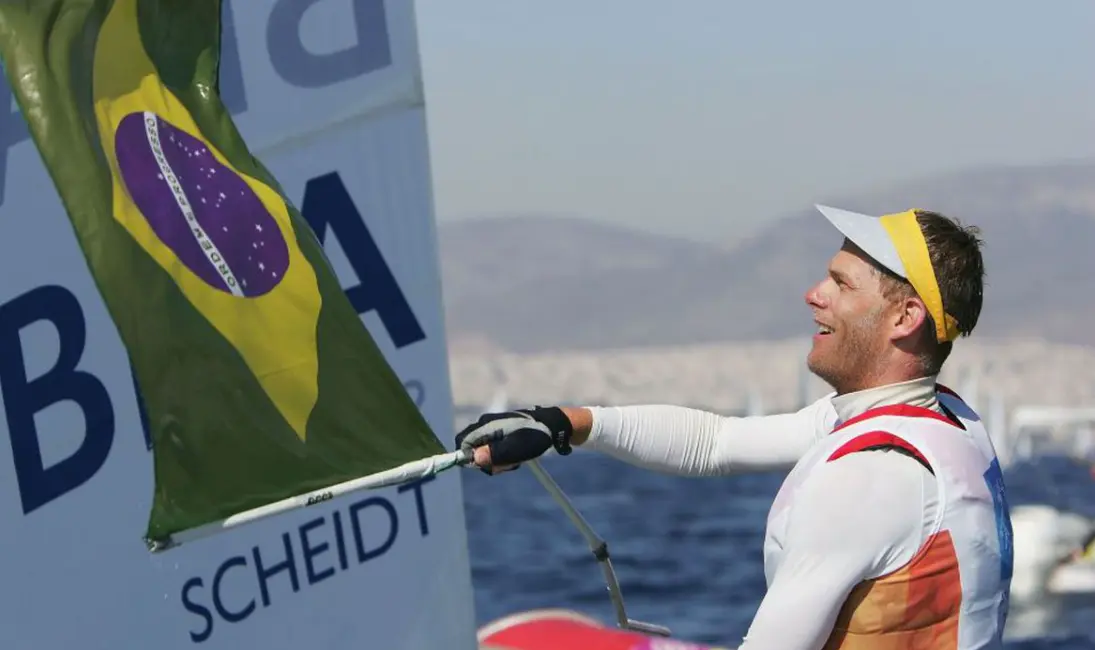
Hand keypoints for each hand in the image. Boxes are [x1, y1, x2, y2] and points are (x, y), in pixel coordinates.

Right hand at [455, 406, 572, 474]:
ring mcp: (492, 427)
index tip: (488, 466)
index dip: (469, 458)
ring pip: (483, 450)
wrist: (552, 425)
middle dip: (485, 461)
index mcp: (486, 425)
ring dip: (495, 460)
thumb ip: (494, 454)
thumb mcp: (515, 449)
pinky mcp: (500, 431)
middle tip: (504, 465)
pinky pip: (492, 447)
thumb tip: (474, 459)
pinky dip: (501, 455)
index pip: (462, 443)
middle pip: (472, 448)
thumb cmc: (534, 437)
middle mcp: (485, 424)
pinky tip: (515, 456)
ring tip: (514, 460)